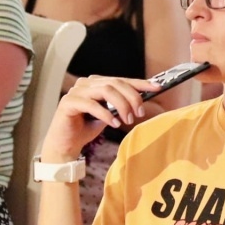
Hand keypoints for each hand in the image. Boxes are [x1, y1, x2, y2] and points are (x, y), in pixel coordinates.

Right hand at [40, 75, 158, 160]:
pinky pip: (91, 104)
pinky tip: (114, 124)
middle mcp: (86, 83)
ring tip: (128, 120)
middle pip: (115, 83)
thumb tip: (142, 101)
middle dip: (132, 97)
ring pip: (105, 90)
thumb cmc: (87, 128)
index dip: (140, 83)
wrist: (66, 144)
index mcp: (97, 83)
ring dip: (121, 105)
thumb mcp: (110, 115)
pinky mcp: (68, 102)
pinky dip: (106, 114)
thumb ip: (121, 105)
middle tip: (140, 113)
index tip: (157, 87)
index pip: (122, 79)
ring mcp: (76, 91)